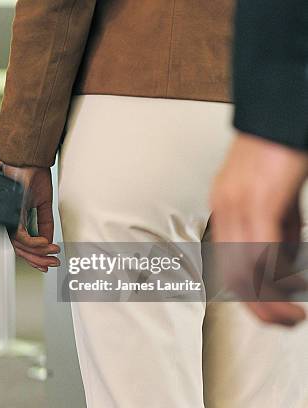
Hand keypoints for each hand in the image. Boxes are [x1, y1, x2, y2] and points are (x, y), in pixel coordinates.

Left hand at [3, 165, 59, 271]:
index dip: (35, 257)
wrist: (31, 161)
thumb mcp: (44, 204)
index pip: (22, 245)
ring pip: (20, 246)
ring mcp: (10, 218)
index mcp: (16, 219)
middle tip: (53, 263)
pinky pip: (21, 236)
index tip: (48, 263)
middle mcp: (10, 220)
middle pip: (21, 250)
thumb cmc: (33, 177)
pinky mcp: (13, 213)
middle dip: (38, 260)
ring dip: (39, 253)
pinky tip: (46, 244)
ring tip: (52, 253)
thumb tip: (49, 240)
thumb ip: (45, 223)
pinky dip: (35, 243)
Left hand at [210, 133, 307, 325]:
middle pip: (231, 272)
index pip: (226, 261)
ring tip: (289, 317)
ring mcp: (238, 206)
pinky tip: (290, 295)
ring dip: (268, 300)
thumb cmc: (278, 150)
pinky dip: (275, 280)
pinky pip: (260, 251)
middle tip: (280, 322)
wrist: (280, 112)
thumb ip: (277, 228)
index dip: (245, 292)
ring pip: (244, 269)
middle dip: (256, 305)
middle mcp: (224, 209)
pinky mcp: (259, 202)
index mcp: (224, 208)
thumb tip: (282, 260)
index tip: (266, 309)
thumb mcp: (277, 197)